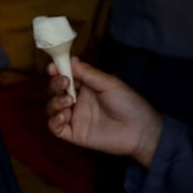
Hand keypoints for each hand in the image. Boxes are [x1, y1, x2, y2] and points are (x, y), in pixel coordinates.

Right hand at [46, 57, 162, 167]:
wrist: (140, 130)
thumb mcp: (109, 84)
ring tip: (70, 101)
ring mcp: (75, 117)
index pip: (64, 76)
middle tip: (64, 83)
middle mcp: (78, 101)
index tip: (53, 67)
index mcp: (86, 86)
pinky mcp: (74, 134)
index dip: (57, 71)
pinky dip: (54, 121)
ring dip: (55, 102)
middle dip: (55, 85)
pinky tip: (64, 116)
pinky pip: (55, 128)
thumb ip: (88, 73)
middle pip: (55, 91)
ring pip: (52, 108)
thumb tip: (71, 58)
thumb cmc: (129, 104)